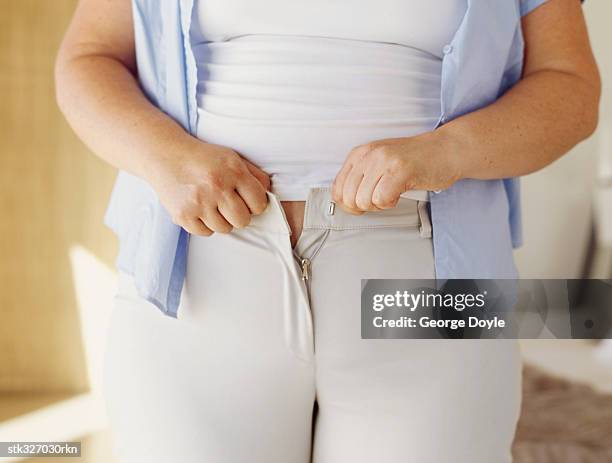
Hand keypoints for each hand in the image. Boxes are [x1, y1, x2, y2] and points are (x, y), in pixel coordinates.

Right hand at [149, 138, 270, 235]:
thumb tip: (269, 195)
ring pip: (224, 229)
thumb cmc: (204, 158)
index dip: (255, 204)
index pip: (259, 204)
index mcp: (233, 171)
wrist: (165, 155)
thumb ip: (255, 175)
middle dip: (239, 215)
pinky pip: (206, 233)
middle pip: (243, 220)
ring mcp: (199, 203)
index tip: (247, 200)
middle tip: (229, 204)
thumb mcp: (232, 158)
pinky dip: (205, 225)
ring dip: (222, 220)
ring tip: (212, 204)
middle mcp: (217, 187)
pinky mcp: (183, 215)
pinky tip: (200, 209)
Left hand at [331, 132, 460, 213]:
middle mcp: (369, 155)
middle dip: (365, 206)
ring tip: (392, 192)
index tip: (365, 202)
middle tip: (381, 197)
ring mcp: (384, 161)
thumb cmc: (415, 160)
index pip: (337, 189)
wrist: (446, 149)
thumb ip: (360, 179)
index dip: (349, 204)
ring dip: (379, 205)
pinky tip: (399, 193)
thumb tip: (343, 202)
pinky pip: (382, 199)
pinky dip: (391, 203)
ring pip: (364, 201)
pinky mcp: (400, 170)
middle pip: (349, 199)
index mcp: (360, 154)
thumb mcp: (379, 164)